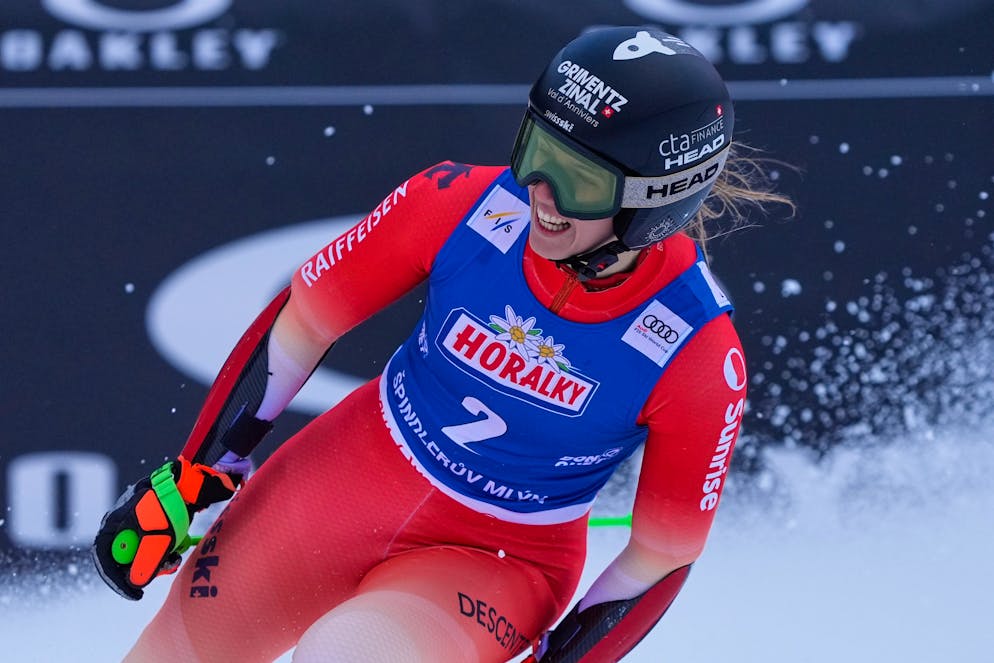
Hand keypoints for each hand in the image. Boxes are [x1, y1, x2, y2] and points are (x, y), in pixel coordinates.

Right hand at [91, 456, 237, 599]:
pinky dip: (165, 552)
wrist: (191, 483)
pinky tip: (178, 549)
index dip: (116, 581)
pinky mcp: (153, 525)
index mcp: (113, 524)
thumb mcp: (156, 538)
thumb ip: (145, 562)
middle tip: (162, 573)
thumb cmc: (169, 506)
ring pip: (142, 554)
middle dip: (144, 570)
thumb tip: (135, 584)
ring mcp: (137, 524)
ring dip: (158, 561)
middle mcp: (121, 525)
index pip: (105, 559)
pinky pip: (154, 546)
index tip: (134, 595)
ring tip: (175, 556)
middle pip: (124, 559)